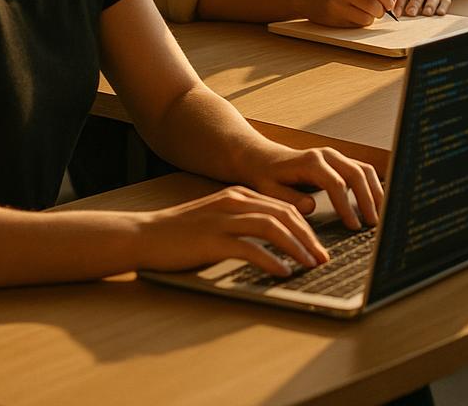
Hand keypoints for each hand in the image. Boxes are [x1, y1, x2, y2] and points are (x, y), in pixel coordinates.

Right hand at [134, 186, 327, 275]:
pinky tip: (283, 272)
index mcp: (240, 196)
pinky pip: (250, 248)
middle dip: (308, 237)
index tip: (318, 246)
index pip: (284, 207)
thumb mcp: (219, 219)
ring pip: (273, 228)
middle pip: (284, 215)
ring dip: (296, 247)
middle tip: (323, 258)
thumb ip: (244, 223)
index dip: (305, 227)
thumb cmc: (182, 234)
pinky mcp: (212, 240)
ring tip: (310, 265)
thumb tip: (275, 240)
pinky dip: (271, 260)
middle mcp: (235, 202)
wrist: (144, 235)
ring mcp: (224, 220)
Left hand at [239, 144, 383, 228]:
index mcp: (310, 162)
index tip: (353, 226)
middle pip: (356, 173)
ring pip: (364, 169)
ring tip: (379, 215)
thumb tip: (311, 208)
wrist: (264, 159)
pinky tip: (376, 203)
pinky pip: (362, 170)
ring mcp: (335, 156)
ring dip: (374, 191)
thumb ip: (290, 200)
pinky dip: (372, 185)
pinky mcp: (340, 161)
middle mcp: (327, 155)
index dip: (347, 205)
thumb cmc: (266, 177)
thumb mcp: (270, 191)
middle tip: (372, 223)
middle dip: (367, 199)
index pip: (336, 183)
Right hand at [303, 0, 395, 26]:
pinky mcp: (332, 17)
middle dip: (382, 10)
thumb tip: (394, 0)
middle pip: (374, 3)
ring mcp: (335, 3)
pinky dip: (362, 23)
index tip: (390, 2)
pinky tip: (355, 17)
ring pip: (367, 17)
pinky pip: (357, 24)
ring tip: (366, 13)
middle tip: (380, 10)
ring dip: (372, 18)